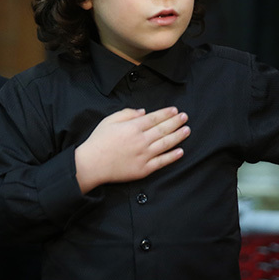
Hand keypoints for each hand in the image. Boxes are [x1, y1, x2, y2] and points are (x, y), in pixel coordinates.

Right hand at [74, 107, 189, 193]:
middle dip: (176, 122)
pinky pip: (161, 162)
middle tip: (185, 117)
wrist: (92, 164)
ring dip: (178, 136)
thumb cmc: (98, 141)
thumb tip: (143, 112)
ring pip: (166, 144)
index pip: (154, 118)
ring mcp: (144, 155)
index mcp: (133, 127)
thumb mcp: (109, 120)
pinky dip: (172, 156)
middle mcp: (141, 140)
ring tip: (187, 130)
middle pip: (163, 129)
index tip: (175, 110)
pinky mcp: (143, 169)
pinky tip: (180, 151)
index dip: (166, 113)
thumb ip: (127, 113)